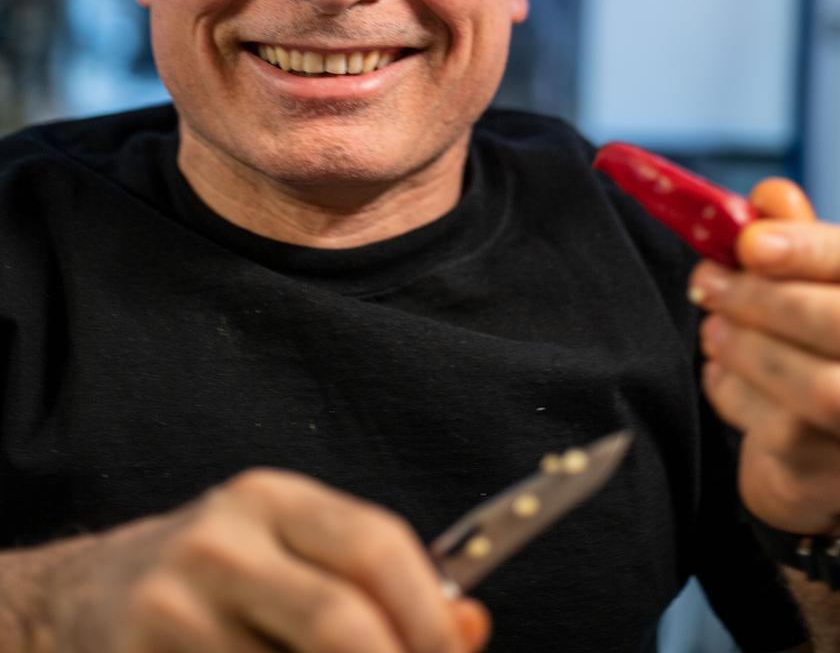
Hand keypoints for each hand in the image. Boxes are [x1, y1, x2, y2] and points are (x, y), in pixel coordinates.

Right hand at [40, 469, 490, 651]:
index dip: (429, 617)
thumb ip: (377, 586)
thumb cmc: (213, 580)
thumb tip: (472, 627)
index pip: (375, 545)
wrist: (80, 601)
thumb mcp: (289, 555)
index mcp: (270, 500)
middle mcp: (220, 541)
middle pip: (340, 623)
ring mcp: (172, 608)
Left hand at [690, 179, 839, 536]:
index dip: (810, 248)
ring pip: (818, 388)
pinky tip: (721, 377)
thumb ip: (796, 238)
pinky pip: (784, 434)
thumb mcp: (811, 284)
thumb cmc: (818, 349)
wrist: (819, 458)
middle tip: (706, 284)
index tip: (750, 243)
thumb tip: (770, 195)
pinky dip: (735, 395)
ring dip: (746, 349)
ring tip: (714, 331)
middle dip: (762, 299)